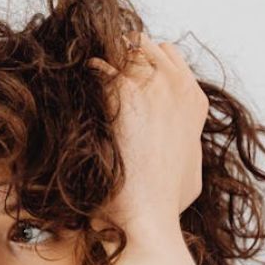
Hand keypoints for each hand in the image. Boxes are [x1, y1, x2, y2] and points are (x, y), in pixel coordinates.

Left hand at [86, 30, 208, 247]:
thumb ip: (184, 145)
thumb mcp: (190, 172)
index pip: (168, 55)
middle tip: (93, 72)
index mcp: (194, 102)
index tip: (119, 75)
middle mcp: (178, 86)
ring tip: (80, 79)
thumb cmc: (164, 205)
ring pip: (121, 48)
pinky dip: (82, 74)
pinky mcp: (122, 91)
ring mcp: (152, 85)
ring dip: (100, 60)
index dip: (141, 62)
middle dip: (117, 55)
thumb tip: (175, 143)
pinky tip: (70, 91)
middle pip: (143, 46)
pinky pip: (96, 65)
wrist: (147, 218)